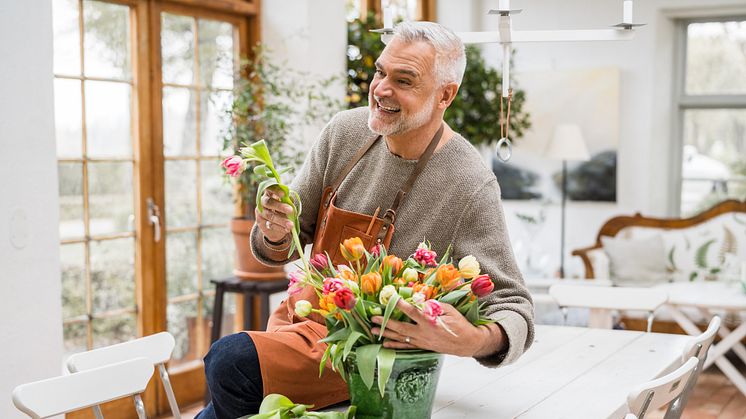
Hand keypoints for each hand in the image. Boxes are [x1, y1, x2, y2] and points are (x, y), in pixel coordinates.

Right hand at [255, 187, 293, 242]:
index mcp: (269, 194)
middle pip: (268, 202)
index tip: (284, 194)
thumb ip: (287, 201)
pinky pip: (270, 225)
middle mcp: (262, 202)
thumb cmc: (282, 211)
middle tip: (290, 210)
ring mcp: (260, 212)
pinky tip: (287, 229)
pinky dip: (280, 228)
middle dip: (280, 206)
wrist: (276, 226)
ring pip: (269, 215)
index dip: (275, 190)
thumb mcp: (286, 204)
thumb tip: (291, 199)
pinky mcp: (260, 223)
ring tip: (291, 225)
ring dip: (281, 220)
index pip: (269, 188)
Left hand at [370, 299, 504, 356]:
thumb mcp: (449, 310)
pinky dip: (395, 345)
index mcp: (431, 322)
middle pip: (401, 327)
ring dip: (386, 334)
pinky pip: (406, 347)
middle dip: (386, 322)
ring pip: (401, 338)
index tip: (390, 298)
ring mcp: (422, 341)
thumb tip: (418, 300)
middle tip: (374, 318)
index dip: (400, 305)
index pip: (412, 312)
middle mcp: (424, 333)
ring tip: (373, 331)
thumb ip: (433, 306)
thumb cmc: (459, 324)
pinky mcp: (422, 347)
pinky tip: (384, 344)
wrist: (466, 343)